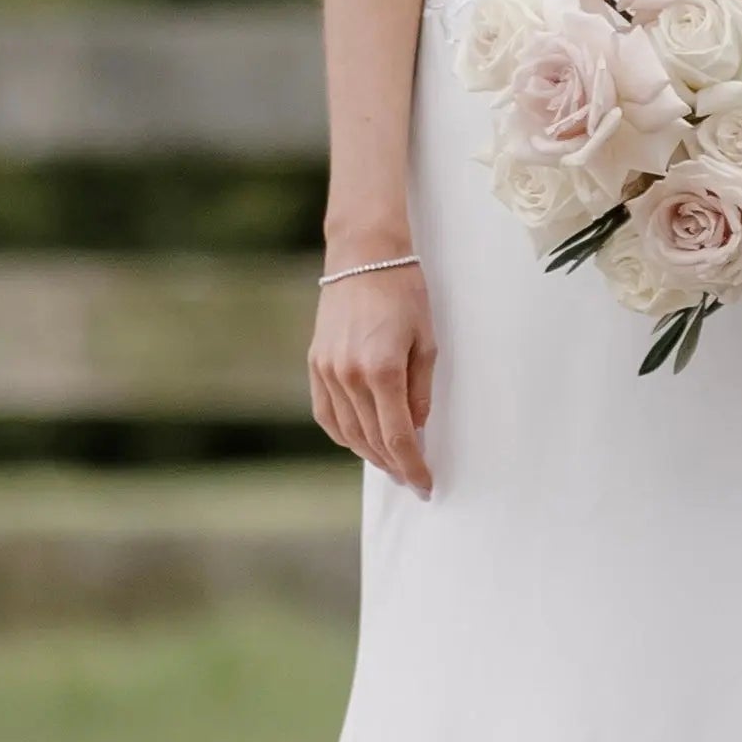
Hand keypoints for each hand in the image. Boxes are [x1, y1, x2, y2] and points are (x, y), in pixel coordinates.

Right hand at [310, 260, 434, 495]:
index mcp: (383, 371)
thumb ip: (420, 389)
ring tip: (391, 463)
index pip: (398, 438)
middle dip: (395, 465)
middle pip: (372, 440)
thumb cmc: (403, 293)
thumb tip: (416, 426)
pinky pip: (326, 415)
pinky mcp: (315, 364)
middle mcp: (350, 376)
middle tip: (413, 478)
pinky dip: (343, 434)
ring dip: (370, 454)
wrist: (363, 257)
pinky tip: (359, 441)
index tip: (425, 484)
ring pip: (347, 432)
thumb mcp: (426, 341)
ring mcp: (327, 371)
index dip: (413, 467)